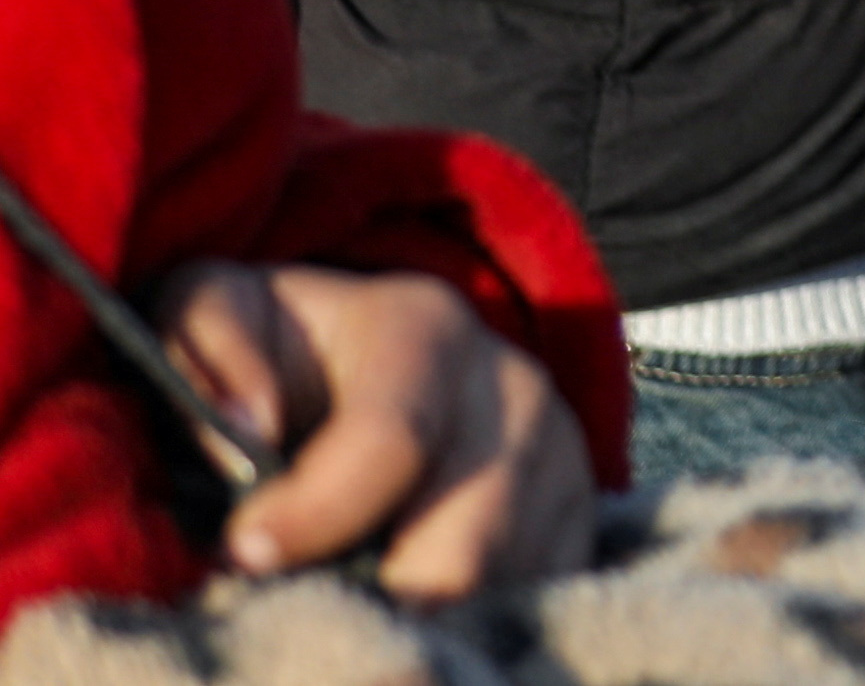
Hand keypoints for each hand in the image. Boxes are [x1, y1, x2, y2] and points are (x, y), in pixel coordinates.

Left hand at [154, 263, 593, 599]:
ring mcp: (559, 456)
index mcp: (426, 329)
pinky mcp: (578, 519)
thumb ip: (208, 342)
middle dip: (372, 604)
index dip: (315, 515)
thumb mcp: (215, 311)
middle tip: (297, 619)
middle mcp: (514, 387)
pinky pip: (536, 605)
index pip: (391, 438)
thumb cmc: (278, 352)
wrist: (374, 360)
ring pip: (502, 589)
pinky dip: (468, 632)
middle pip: (465, 548)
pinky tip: (401, 623)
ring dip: (417, 627)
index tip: (244, 555)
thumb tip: (252, 423)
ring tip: (342, 619)